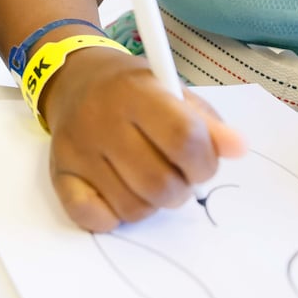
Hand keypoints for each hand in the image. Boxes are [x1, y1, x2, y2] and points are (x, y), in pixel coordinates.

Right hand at [41, 52, 245, 231]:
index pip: (183, 138)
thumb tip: (239, 148)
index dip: (204, 161)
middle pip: (159, 182)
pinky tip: (117, 192)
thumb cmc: (132, 89)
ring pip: (132, 207)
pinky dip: (112, 216)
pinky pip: (93, 218)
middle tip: (177, 175)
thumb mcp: (172, 90)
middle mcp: (102, 120)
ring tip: (148, 180)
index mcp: (135, 92)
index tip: (202, 163)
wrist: (74, 79)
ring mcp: (78, 150)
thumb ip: (206, 122)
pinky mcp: (59, 174)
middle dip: (181, 188)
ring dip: (151, 203)